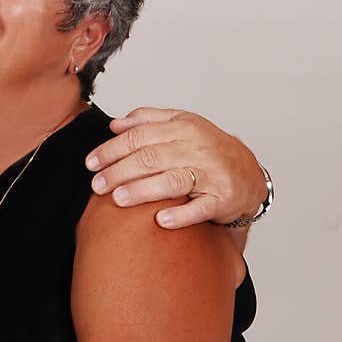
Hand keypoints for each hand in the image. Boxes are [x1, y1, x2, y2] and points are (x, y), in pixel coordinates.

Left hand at [85, 108, 266, 228]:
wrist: (249, 173)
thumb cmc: (209, 149)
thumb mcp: (183, 124)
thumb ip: (149, 120)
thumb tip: (116, 123)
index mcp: (184, 128)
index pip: (140, 136)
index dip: (112, 150)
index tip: (91, 163)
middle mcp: (197, 148)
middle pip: (151, 158)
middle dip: (119, 171)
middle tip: (97, 185)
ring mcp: (211, 174)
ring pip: (172, 181)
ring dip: (142, 190)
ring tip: (118, 199)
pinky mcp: (222, 199)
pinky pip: (201, 207)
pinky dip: (181, 215)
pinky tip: (161, 221)